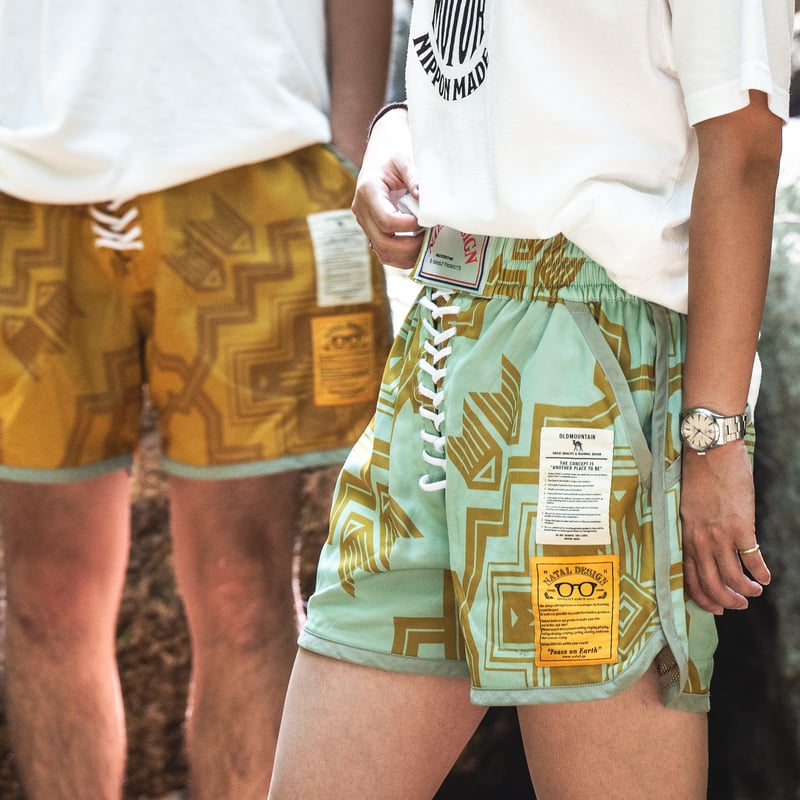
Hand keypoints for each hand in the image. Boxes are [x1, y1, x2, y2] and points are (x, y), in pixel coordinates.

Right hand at [351, 107, 423, 268]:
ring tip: (427, 244)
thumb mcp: (406, 157)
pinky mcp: (372, 227)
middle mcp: (361, 209)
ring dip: (406, 255)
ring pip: (382, 252)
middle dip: (410, 246)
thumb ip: (415, 177)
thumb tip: (423, 198)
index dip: (409, 226)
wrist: (383, 145)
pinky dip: (402, 255)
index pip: (387, 221)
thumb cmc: (395, 148)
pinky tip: (419, 246)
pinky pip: (384, 250)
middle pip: (383, 243)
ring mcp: (365, 220)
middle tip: (431, 237)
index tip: (427, 220)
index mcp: (368, 190)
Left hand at [680, 441, 769, 613]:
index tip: (715, 608)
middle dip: (727, 601)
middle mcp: (699, 540)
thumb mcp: (686, 508)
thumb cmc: (697, 476)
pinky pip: (751, 559)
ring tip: (754, 592)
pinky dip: (760, 572)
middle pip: (712, 584)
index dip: (703, 598)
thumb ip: (693, 530)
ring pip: (732, 578)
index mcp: (684, 535)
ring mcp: (720, 535)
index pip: (689, 577)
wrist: (709, 452)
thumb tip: (704, 549)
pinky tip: (765, 577)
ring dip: (746, 590)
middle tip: (739, 605)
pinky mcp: (740, 526)